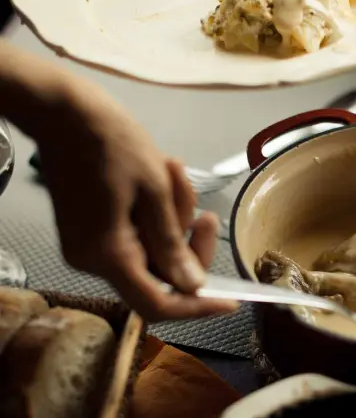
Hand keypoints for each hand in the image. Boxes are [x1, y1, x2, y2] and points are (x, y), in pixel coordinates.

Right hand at [34, 75, 236, 321]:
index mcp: (108, 255)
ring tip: (173, 171)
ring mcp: (88, 247)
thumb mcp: (154, 190)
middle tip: (206, 214)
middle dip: (187, 243)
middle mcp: (92, 261)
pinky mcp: (89, 232)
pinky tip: (160, 174)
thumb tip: (191, 286)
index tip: (230, 301)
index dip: (196, 308)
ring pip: (150, 252)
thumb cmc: (111, 142)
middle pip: (158, 275)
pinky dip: (154, 213)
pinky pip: (134, 237)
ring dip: (173, 217)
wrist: (63, 110)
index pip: (157, 305)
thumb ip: (173, 244)